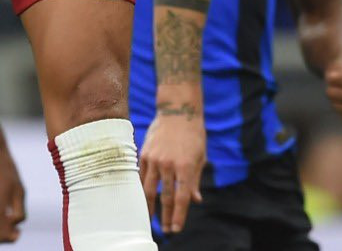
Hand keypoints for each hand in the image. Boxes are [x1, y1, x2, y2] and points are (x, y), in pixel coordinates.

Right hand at [140, 106, 205, 233]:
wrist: (177, 110)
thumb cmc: (193, 134)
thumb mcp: (200, 157)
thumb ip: (195, 180)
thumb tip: (195, 200)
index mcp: (185, 166)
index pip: (180, 198)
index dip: (178, 215)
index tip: (176, 228)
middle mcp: (168, 164)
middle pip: (165, 197)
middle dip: (165, 215)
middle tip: (165, 229)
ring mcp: (154, 158)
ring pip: (149, 188)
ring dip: (150, 206)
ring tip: (149, 218)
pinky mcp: (145, 153)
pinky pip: (142, 175)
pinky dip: (142, 188)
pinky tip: (142, 197)